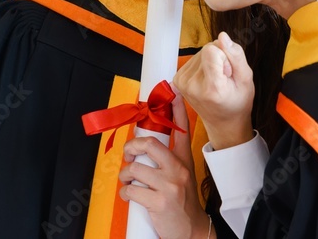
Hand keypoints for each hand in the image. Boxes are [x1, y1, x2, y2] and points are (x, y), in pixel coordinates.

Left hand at [118, 91, 209, 238]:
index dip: (176, 109)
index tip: (173, 92)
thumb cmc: (182, 202)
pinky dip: (126, 193)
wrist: (191, 231)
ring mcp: (170, 186)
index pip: (182, 130)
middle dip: (132, 146)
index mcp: (184, 161)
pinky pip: (131, 190)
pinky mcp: (159, 202)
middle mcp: (178, 170)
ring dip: (125, 175)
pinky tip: (131, 196)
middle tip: (129, 154)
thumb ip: (168, 159)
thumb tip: (144, 145)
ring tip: (129, 181)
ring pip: (135, 168)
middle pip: (150, 143)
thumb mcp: (182, 176)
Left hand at [174, 32, 253, 149]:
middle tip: (224, 78)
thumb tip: (222, 36)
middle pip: (206, 49)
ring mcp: (182, 82)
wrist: (223, 121)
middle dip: (219, 59)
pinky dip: (203, 66)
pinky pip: (193, 59)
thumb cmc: (238, 101)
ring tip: (217, 80)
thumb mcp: (246, 79)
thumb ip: (236, 56)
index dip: (225, 56)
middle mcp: (192, 85)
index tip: (228, 72)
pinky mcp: (177, 79)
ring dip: (211, 62)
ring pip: (200, 52)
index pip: (211, 49)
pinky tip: (208, 79)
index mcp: (211, 88)